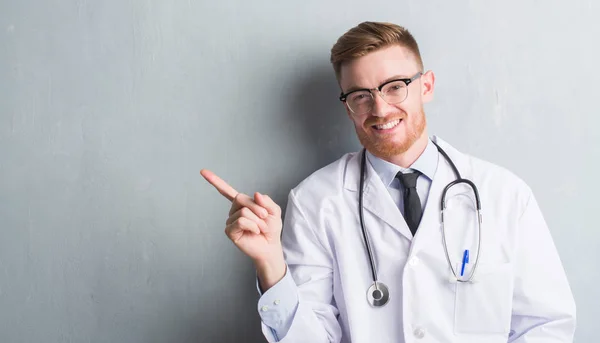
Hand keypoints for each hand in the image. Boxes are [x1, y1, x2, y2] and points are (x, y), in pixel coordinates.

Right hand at [200, 169, 285, 289]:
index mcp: (242, 203)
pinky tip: (255, 231)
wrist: (271, 246)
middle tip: (264, 217)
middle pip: (241, 198)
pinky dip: (253, 226)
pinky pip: (241, 221)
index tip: (202, 171)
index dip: (215, 181)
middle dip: (257, 207)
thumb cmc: (271, 228)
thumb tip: (255, 194)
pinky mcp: (230, 231)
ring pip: (244, 211)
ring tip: (260, 228)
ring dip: (258, 220)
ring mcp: (231, 221)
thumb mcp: (274, 211)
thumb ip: (267, 201)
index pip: (226, 191)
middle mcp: (234, 210)